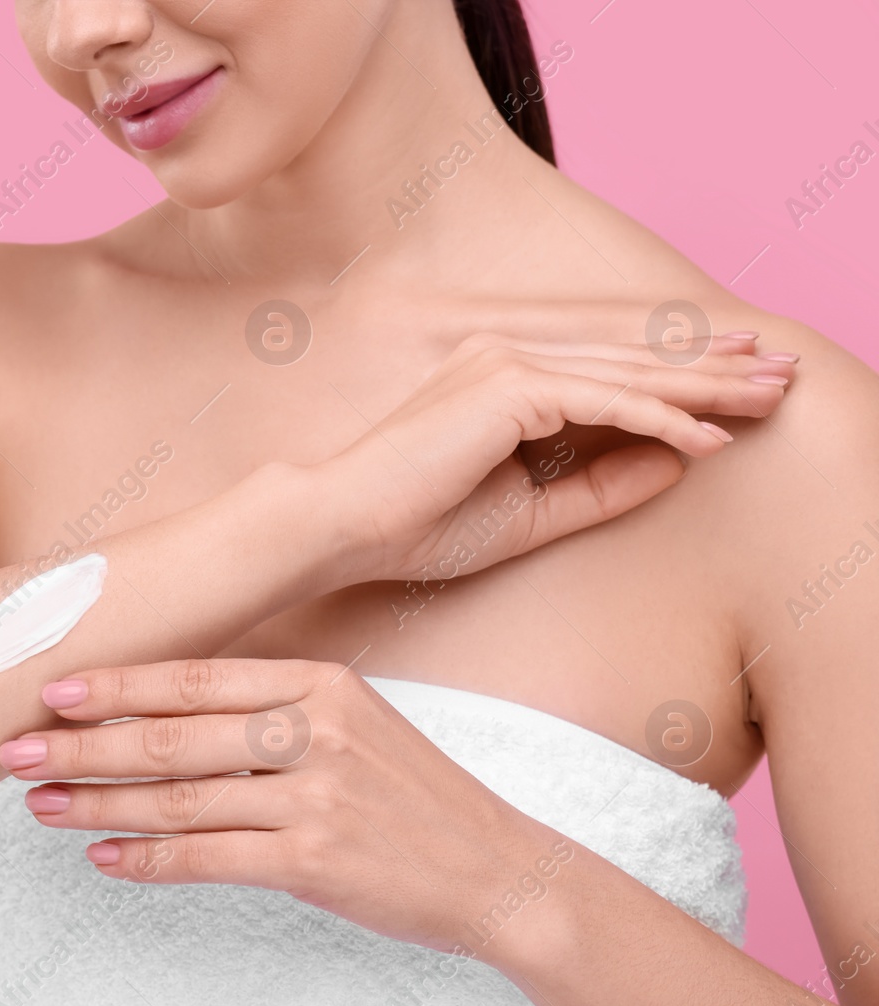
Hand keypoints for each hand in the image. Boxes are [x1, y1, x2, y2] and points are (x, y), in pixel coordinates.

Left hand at [0, 658, 569, 958]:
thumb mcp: (354, 718)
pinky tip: (103, 855)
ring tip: (40, 804)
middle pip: (172, 734)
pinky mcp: (317, 859)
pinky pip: (208, 858)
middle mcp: (315, 729)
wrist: (495, 869)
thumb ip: (271, 704)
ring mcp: (317, 796)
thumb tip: (166, 707)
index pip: (193, 678)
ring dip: (97, 801)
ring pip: (179, 796)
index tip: (52, 688)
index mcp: (319, 682)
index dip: (115, 684)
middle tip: (16, 750)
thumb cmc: (412, 793)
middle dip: (82, 743)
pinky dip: (147, 858)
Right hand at [315, 331, 795, 582]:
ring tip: (768, 396)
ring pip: (630, 374)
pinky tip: (708, 435)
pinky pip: (605, 402)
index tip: (743, 384)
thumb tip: (677, 459)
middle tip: (783, 373)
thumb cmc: (419, 526)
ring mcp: (507, 364)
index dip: (684, 377)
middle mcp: (508, 357)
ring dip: (705, 385)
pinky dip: (660, 418)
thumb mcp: (531, 513)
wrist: (344, 526)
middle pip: (634, 362)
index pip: (613, 372)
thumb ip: (601, 485)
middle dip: (715, 368)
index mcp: (504, 378)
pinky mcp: (509, 387)